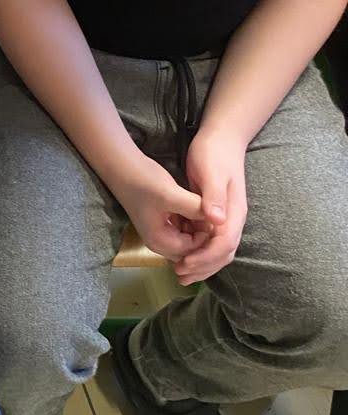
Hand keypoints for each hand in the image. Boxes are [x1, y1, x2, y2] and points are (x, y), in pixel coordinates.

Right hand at [110, 152, 206, 267]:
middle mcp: (160, 242)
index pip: (194, 252)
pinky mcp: (164, 222)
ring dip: (201, 228)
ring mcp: (161, 232)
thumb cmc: (143, 180)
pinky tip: (200, 206)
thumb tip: (219, 218)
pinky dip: (195, 221)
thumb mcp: (170, 194)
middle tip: (216, 215)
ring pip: (191, 239)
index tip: (217, 217)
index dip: (208, 237)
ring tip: (209, 209)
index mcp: (160, 242)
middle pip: (192, 250)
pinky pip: (186, 229)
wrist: (122, 165)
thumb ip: (195, 208)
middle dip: (206, 236)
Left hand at [176, 127, 247, 284]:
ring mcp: (226, 217)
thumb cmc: (215, 153)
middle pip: (223, 252)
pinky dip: (197, 250)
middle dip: (203, 267)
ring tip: (179, 271)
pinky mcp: (216, 214)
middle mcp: (233, 218)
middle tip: (180, 276)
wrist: (222, 138)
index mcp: (234, 211)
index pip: (224, 244)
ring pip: (217, 249)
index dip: (205, 257)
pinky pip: (209, 239)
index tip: (185, 264)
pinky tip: (180, 254)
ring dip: (200, 263)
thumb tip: (217, 222)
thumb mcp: (211, 172)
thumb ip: (213, 197)